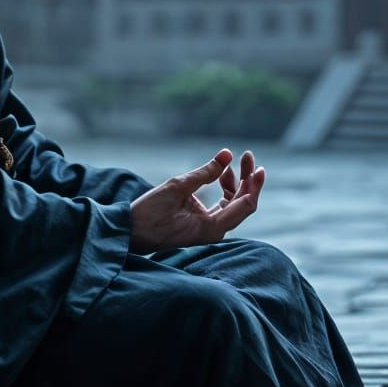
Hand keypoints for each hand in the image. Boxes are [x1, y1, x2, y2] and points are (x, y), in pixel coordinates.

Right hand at [128, 149, 264, 253]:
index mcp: (212, 228)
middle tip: (248, 156)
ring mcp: (209, 229)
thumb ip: (205, 172)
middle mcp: (215, 231)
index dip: (253, 184)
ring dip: (237, 183)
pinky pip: (222, 207)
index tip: (257, 165)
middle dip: (247, 179)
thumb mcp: (176, 187)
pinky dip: (225, 190)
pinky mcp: (202, 224)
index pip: (245, 205)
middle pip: (242, 204)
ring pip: (234, 205)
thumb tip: (227, 154)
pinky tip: (222, 175)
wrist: (130, 232)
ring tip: (235, 162)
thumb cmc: (149, 213)